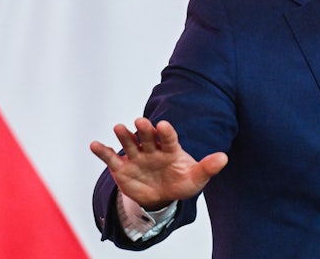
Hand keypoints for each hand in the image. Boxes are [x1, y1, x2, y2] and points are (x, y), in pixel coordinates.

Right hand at [90, 117, 227, 209]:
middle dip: (144, 129)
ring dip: (124, 135)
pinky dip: (102, 151)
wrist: (161, 197)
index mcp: (170, 148)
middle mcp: (152, 148)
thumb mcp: (196, 178)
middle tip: (140, 122)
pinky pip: (111, 158)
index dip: (166, 131)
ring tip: (119, 128)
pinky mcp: (122, 168)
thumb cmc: (181, 182)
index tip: (163, 125)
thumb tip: (224, 158)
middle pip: (147, 136)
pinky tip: (94, 145)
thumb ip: (207, 168)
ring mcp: (137, 157)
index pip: (169, 137)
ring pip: (129, 143)